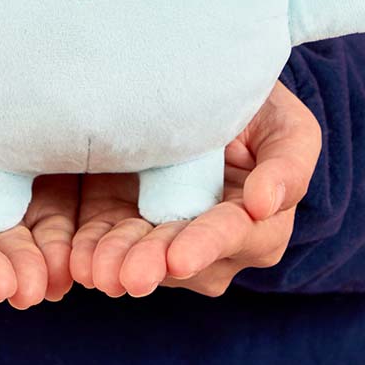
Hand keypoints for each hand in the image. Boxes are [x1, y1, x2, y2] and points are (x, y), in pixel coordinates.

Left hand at [69, 82, 320, 297]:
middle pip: (186, 258)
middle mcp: (218, 242)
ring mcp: (171, 239)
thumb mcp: (285, 123)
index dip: (207, 244)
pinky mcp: (128, 226)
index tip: (179, 257)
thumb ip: (287, 163)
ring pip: (147, 260)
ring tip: (97, 270)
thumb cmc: (257, 105)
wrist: (207, 89)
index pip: (235, 234)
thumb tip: (266, 204)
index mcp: (262, 219)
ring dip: (120, 264)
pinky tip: (76, 263)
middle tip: (130, 275)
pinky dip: (92, 254)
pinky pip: (111, 248)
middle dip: (155, 264)